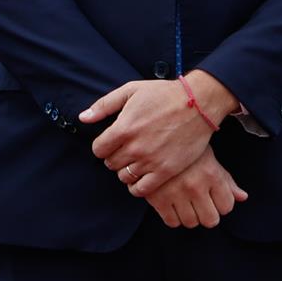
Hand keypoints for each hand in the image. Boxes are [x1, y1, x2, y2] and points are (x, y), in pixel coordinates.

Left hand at [81, 75, 222, 195]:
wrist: (199, 105)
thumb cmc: (163, 95)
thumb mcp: (130, 91)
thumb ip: (103, 105)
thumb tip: (83, 118)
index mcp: (123, 129)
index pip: (98, 150)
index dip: (102, 147)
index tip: (110, 143)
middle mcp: (135, 148)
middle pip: (110, 164)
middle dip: (114, 157)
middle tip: (124, 151)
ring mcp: (151, 161)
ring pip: (124, 177)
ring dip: (126, 170)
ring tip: (135, 161)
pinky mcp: (166, 171)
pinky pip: (142, 189)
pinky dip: (137, 186)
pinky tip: (142, 176)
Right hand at [139, 146, 247, 228]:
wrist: (152, 137)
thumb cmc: (185, 148)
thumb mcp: (209, 159)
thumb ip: (226, 180)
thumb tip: (243, 197)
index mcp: (212, 175)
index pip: (227, 206)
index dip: (221, 204)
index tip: (213, 198)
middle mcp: (195, 186)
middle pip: (210, 220)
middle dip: (207, 215)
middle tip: (199, 206)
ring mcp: (176, 193)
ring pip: (190, 222)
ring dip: (189, 217)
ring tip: (184, 205)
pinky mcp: (157, 198)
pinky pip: (171, 221)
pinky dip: (172, 217)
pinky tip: (171, 205)